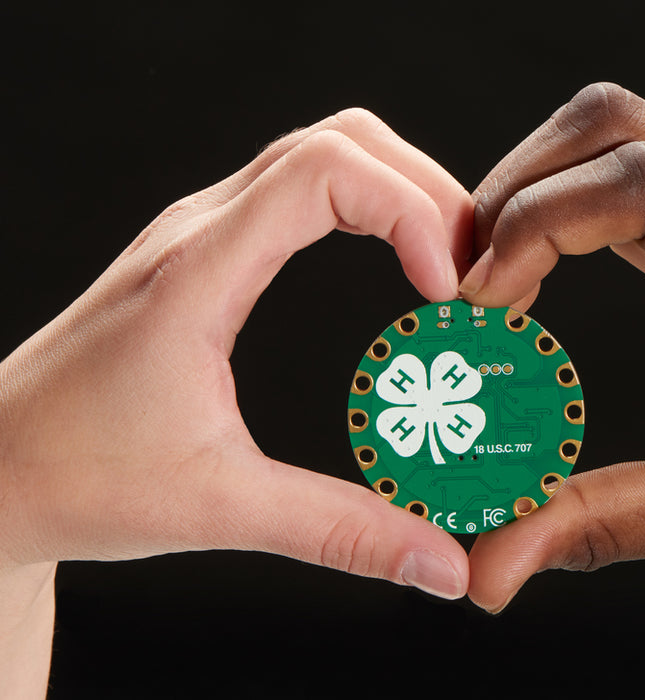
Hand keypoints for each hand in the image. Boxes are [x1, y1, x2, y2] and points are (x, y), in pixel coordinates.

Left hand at [0, 110, 473, 670]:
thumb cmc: (76, 478)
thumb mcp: (218, 508)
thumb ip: (340, 533)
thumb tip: (440, 563)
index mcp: (199, 271)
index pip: (325, 170)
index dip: (409, 210)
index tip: (445, 290)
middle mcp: (201, 230)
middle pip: (342, 141)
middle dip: (425, 192)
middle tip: (470, 274)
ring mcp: (201, 233)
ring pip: (323, 155)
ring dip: (399, 195)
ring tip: (446, 269)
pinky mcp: (206, 253)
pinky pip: (302, 192)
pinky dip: (366, 211)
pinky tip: (392, 271)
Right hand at [460, 83, 644, 694]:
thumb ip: (596, 528)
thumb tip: (487, 570)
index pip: (639, 188)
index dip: (534, 226)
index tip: (482, 303)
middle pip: (615, 125)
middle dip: (518, 186)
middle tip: (468, 273)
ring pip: (619, 130)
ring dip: (538, 184)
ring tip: (493, 267)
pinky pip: (634, 166)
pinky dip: (567, 199)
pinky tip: (539, 263)